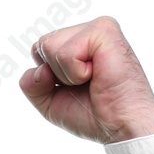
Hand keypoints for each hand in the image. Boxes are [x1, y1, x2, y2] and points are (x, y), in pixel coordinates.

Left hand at [18, 15, 153, 144]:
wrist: (121, 126)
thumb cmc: (93, 115)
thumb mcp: (49, 102)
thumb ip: (31, 84)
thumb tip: (38, 69)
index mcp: (78, 42)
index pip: (40, 49)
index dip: (47, 76)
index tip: (75, 87)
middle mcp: (88, 30)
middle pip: (42, 45)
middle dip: (55, 75)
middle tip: (86, 84)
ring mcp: (98, 28)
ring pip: (49, 46)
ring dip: (67, 75)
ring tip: (93, 79)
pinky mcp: (104, 31)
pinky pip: (65, 53)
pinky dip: (76, 73)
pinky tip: (98, 75)